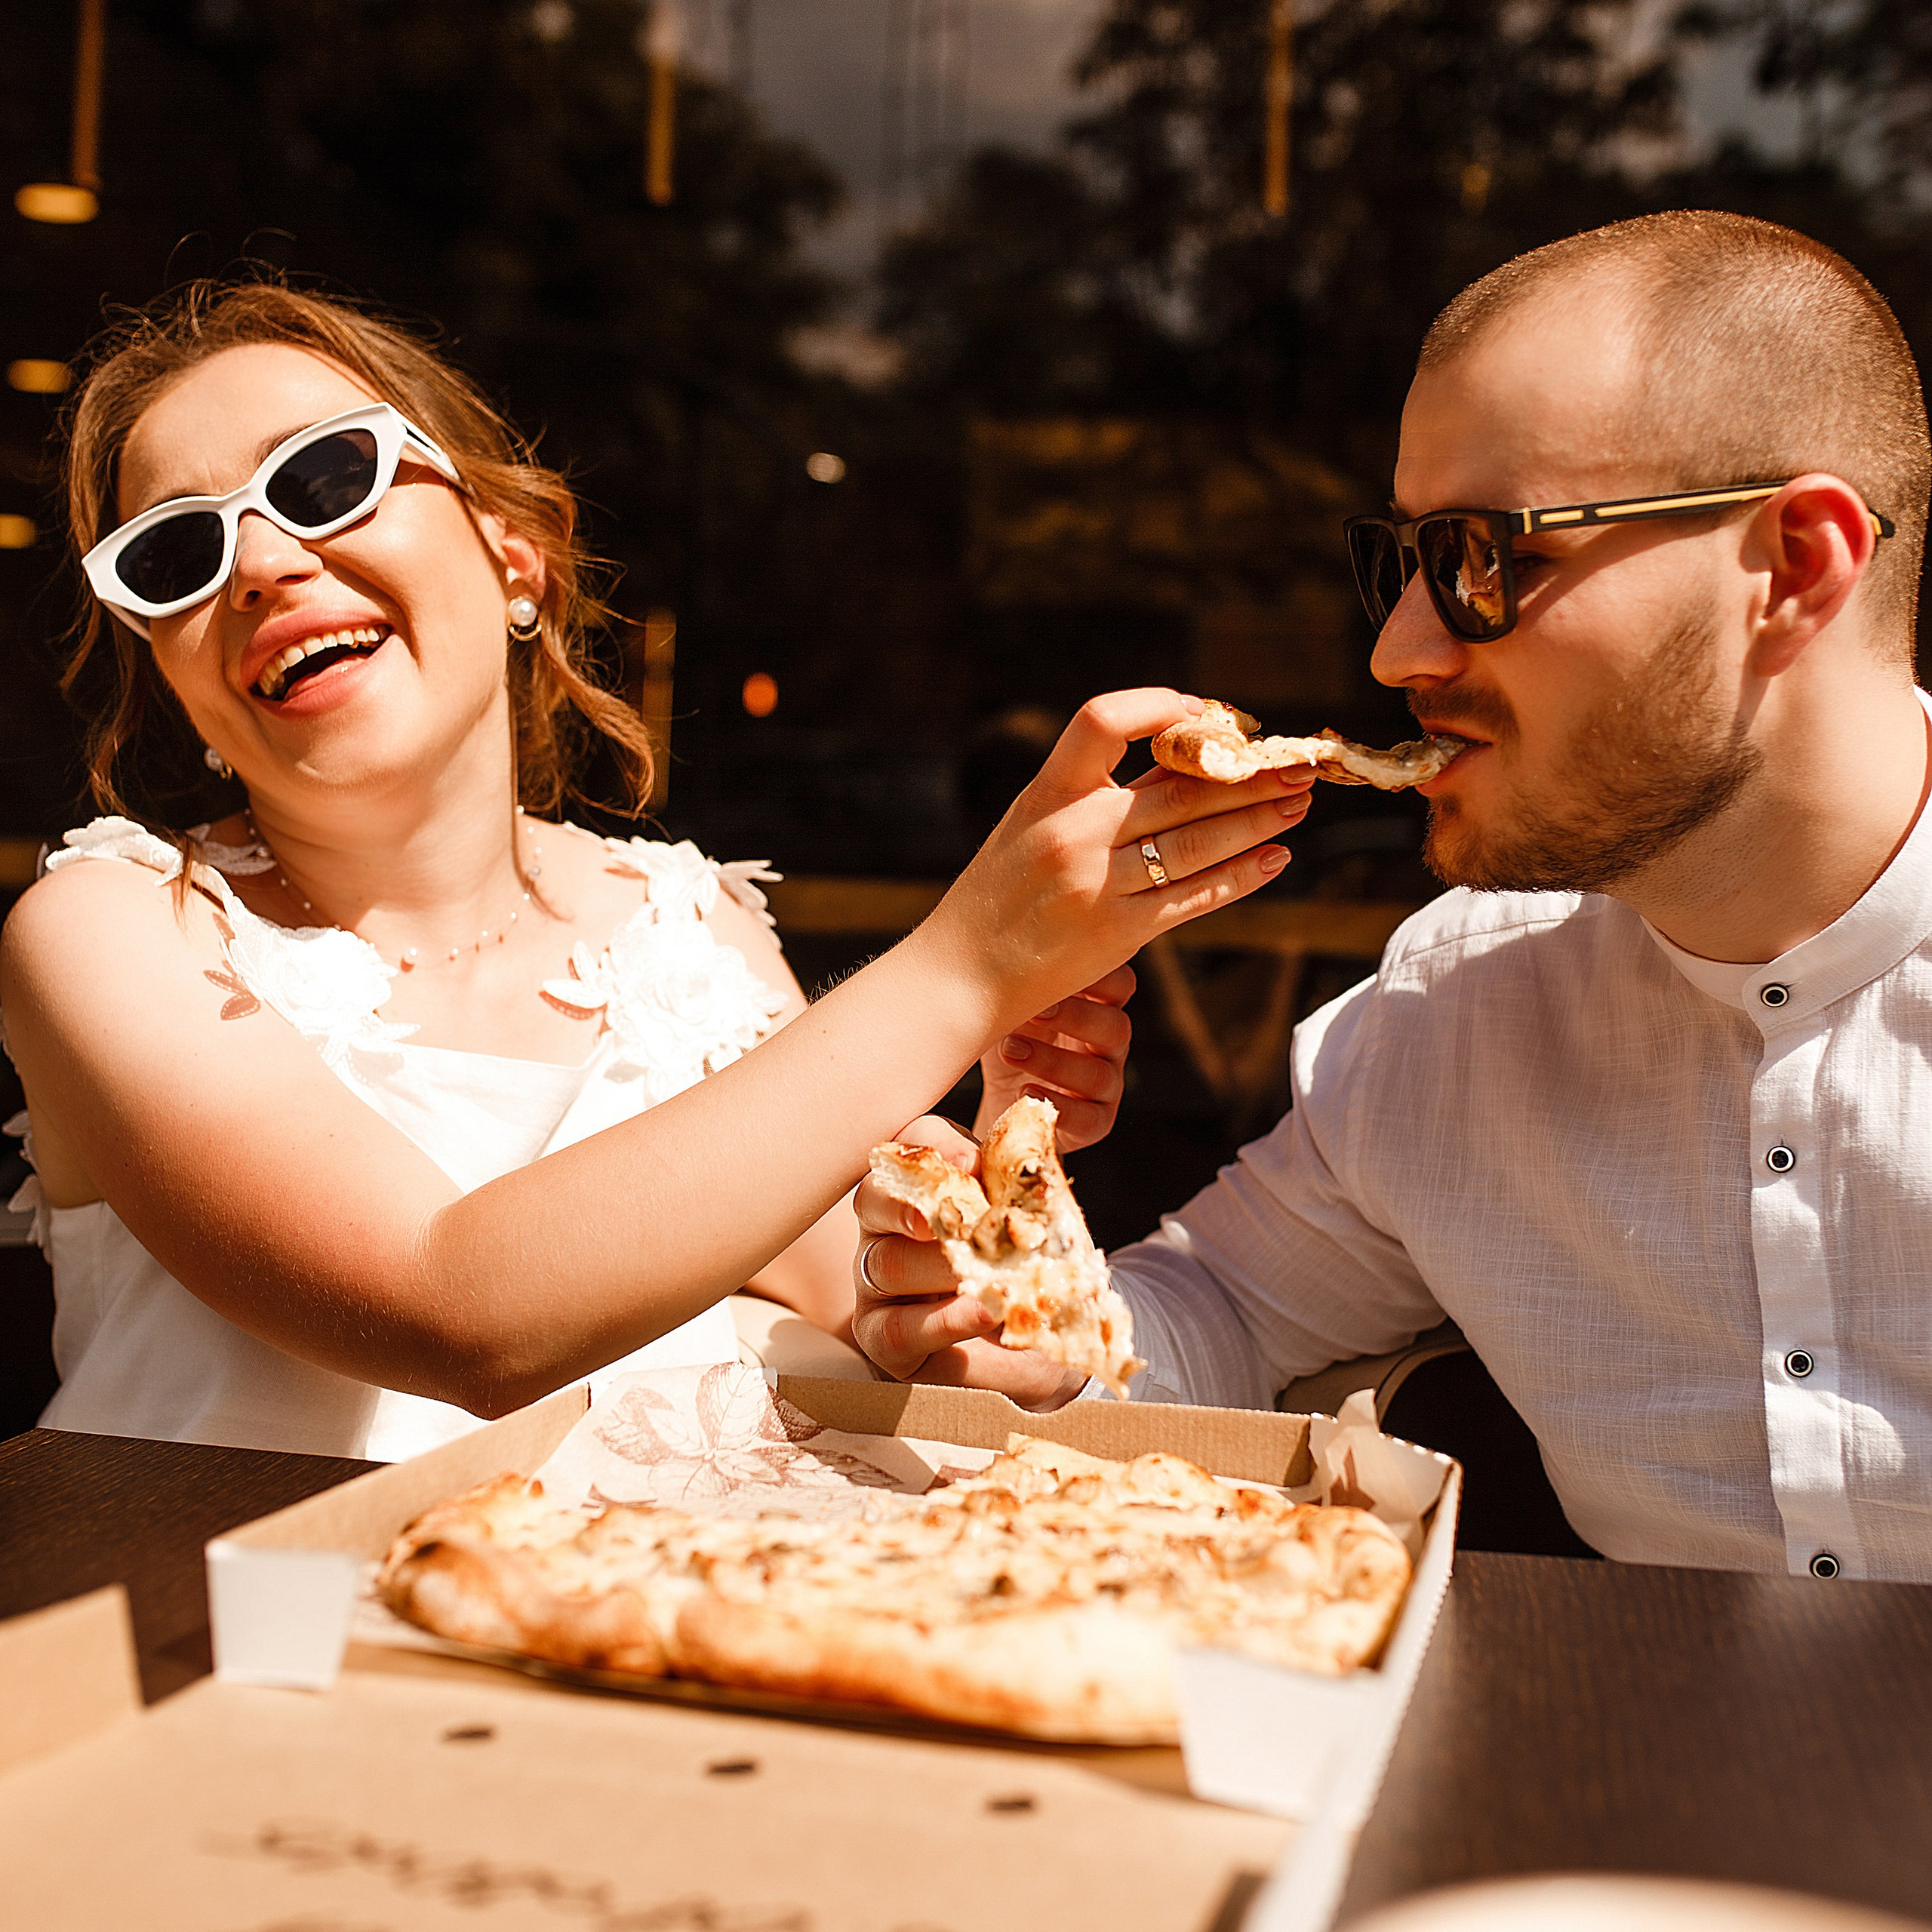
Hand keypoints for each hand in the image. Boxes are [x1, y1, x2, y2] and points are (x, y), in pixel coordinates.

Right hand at [851, 1116, 1089, 1410]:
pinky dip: (946, 1321)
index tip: (974, 1161)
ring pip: (887, 1265)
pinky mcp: (881, 1337)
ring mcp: (874, 1283)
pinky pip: (899, 1328)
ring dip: (942, 1270)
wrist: (1031, 1339)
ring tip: (992, 1279)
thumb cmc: (1023, 1267)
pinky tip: (984, 1312)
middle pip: (873, 1199)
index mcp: (919, 1183)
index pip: (910, 1144)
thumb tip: (1032, 1158)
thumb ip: (1024, 1189)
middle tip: (960, 1219)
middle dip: (916, 1206)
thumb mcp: (1030, 1221)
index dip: (937, 1146)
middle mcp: (883, 1227)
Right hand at [914, 689, 1315, 1036]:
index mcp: (1046, 793)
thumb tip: (1182, 768)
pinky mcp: (1116, 933)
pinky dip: (1239, 877)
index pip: (1102, 721)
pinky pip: (1193, 898)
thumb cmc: (998, 897)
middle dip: (1249, 775)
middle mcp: (1072, 832)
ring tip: (1299, 805)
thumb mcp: (1030, 829)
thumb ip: (1096, 800)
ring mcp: (1096, 884)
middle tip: (1300, 763)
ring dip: (1258, 821)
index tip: (1208, 714)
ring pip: (1197, 843)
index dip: (1160, 707)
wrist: (958, 974)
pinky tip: (1275, 859)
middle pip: (1179, 789)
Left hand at [976, 963, 1133, 1152]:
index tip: (1059, 968)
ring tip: (1010, 1050)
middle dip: (1074, 1017)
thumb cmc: (1009, 1039)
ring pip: (1099, 1074)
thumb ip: (1013, 982)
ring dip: (1053, 1061)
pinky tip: (1025, 1093)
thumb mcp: (1010, 1007)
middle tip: (1032, 1011)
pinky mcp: (1095, 1123)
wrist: (1002, 1103)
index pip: (1121, 984)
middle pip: (1116, 1027)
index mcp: (1098, 1007)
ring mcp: (1107, 1087)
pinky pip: (1090, 1119)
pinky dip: (1058, 1106)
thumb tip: (993, 950)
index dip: (1101, 975)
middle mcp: (1109, 1046)